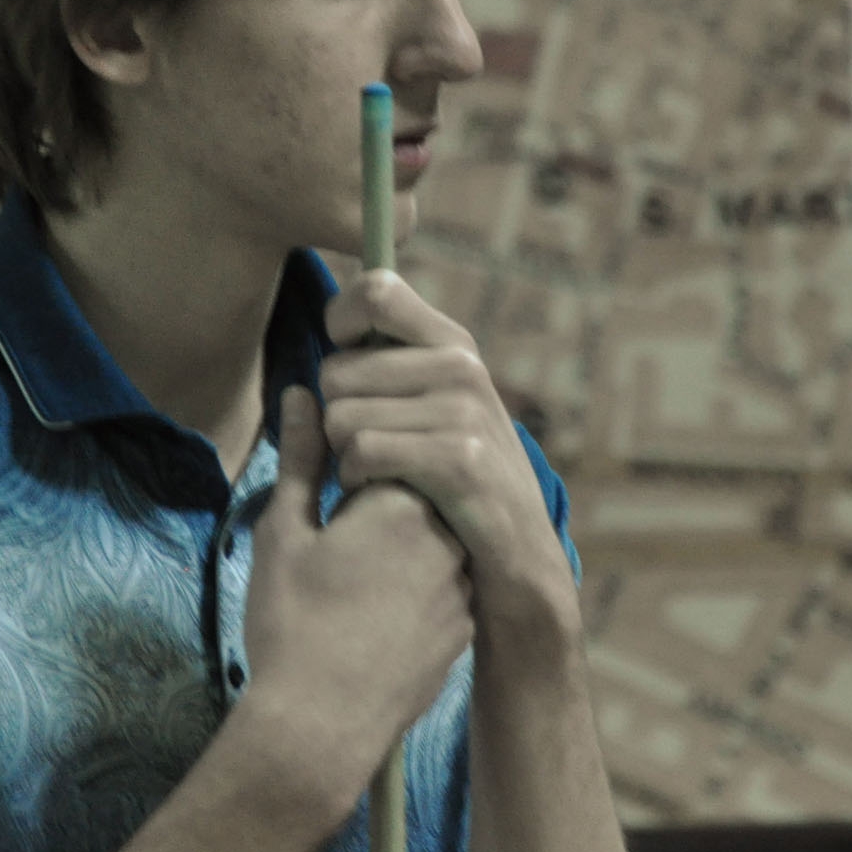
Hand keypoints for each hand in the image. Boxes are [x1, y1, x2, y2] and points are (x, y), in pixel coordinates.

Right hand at [241, 385, 473, 802]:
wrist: (320, 728)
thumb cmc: (292, 624)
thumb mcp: (284, 533)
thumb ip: (301, 459)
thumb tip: (305, 396)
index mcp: (404, 499)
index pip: (389, 449)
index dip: (350, 468)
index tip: (324, 502)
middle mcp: (449, 535)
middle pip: (417, 492)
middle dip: (379, 506)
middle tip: (336, 549)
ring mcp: (464, 585)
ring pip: (433, 543)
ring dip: (400, 549)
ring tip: (352, 588)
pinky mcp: (466, 629)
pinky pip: (442, 588)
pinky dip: (414, 592)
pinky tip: (373, 621)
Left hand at [319, 270, 578, 632]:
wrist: (518, 561)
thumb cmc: (459, 481)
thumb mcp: (439, 406)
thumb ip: (395, 359)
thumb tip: (337, 312)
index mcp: (453, 343)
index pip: (376, 289)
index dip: (340, 322)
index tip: (346, 363)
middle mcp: (462, 365)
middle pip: (336, 369)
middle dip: (334, 415)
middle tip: (369, 446)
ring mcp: (464, 411)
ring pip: (340, 416)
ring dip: (343, 455)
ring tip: (379, 473)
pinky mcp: (459, 460)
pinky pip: (361, 452)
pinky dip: (355, 479)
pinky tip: (379, 491)